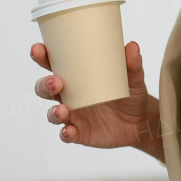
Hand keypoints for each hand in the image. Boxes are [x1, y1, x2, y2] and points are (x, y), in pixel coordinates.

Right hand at [31, 40, 164, 162]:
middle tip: (55, 82)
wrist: (142, 121)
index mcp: (76, 76)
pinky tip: (69, 131)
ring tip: (62, 110)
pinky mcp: (80, 133)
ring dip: (53, 111)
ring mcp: (73, 115)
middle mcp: (69, 95)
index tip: (38, 48)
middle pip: (45, 89)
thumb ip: (133, 63)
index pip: (53, 64)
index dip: (42, 56)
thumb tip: (132, 46)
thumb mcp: (134, 78)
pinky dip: (65, 133)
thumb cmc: (131, 93)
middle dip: (44, 85)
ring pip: (53, 113)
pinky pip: (66, 134)